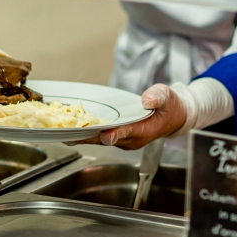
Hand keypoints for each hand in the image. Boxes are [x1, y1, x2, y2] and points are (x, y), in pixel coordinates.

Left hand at [69, 84, 186, 149]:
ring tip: (62, 133)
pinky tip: (71, 130)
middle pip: (106, 139)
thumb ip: (158, 97)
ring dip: (83, 136)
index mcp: (144, 130)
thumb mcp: (167, 96)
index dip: (114, 134)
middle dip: (87, 137)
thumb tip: (148, 100)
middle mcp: (131, 139)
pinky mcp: (118, 138)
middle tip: (67, 134)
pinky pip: (99, 137)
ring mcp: (123, 140)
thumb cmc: (170, 106)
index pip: (126, 133)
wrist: (173, 117)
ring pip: (100, 140)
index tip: (103, 134)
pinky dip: (86, 134)